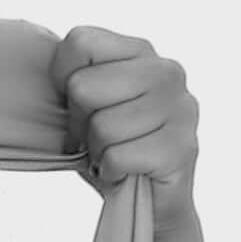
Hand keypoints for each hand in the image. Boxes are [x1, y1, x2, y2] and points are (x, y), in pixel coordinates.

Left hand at [49, 25, 200, 235]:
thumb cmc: (110, 145)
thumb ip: (74, 77)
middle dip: (79, 122)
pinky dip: (111, 171)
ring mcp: (181, 109)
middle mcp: (167, 72)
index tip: (77, 104)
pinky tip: (125, 170)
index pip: (81, 42)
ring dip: (97, 151)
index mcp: (140, 51)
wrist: (149, 199)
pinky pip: (118, 157)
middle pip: (83, 88)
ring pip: (102, 127)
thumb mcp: (85, 105)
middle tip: (95, 137)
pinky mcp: (182, 147)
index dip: (62, 79)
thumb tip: (57, 79)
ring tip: (113, 153)